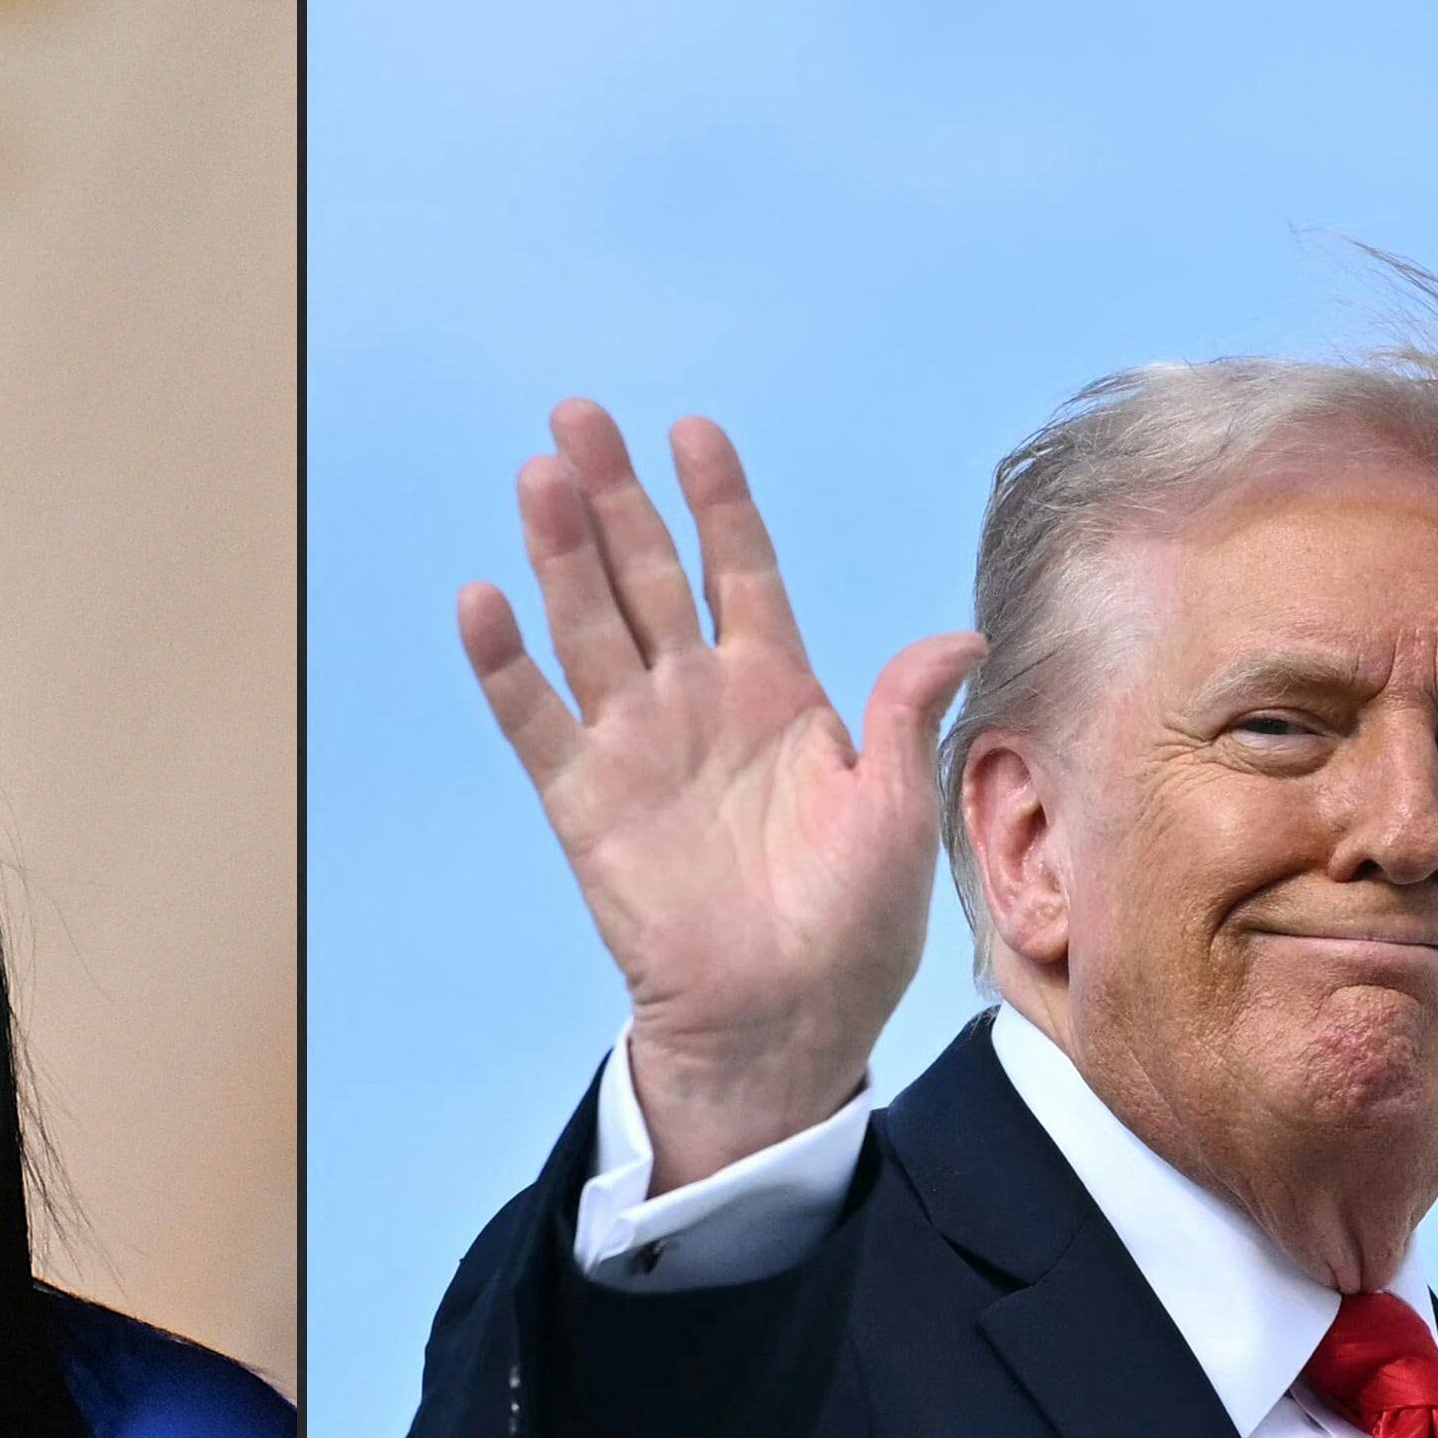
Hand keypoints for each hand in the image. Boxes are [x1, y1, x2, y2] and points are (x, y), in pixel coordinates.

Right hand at [461, 402, 983, 1191]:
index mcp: (779, 692)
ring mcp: (636, 746)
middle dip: (615, 495)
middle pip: (645, 574)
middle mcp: (698, 703)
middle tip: (577, 415)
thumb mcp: (899, 809)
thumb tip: (956, 634)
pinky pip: (536, 720)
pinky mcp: (585, 802)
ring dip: (559, 551)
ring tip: (539, 476)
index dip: (716, 501)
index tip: (694, 431)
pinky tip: (481, 600)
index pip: (738, 569)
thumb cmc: (852, 927)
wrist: (784, 1021)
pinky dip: (504, 663)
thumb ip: (903, 713)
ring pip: (587, 625)